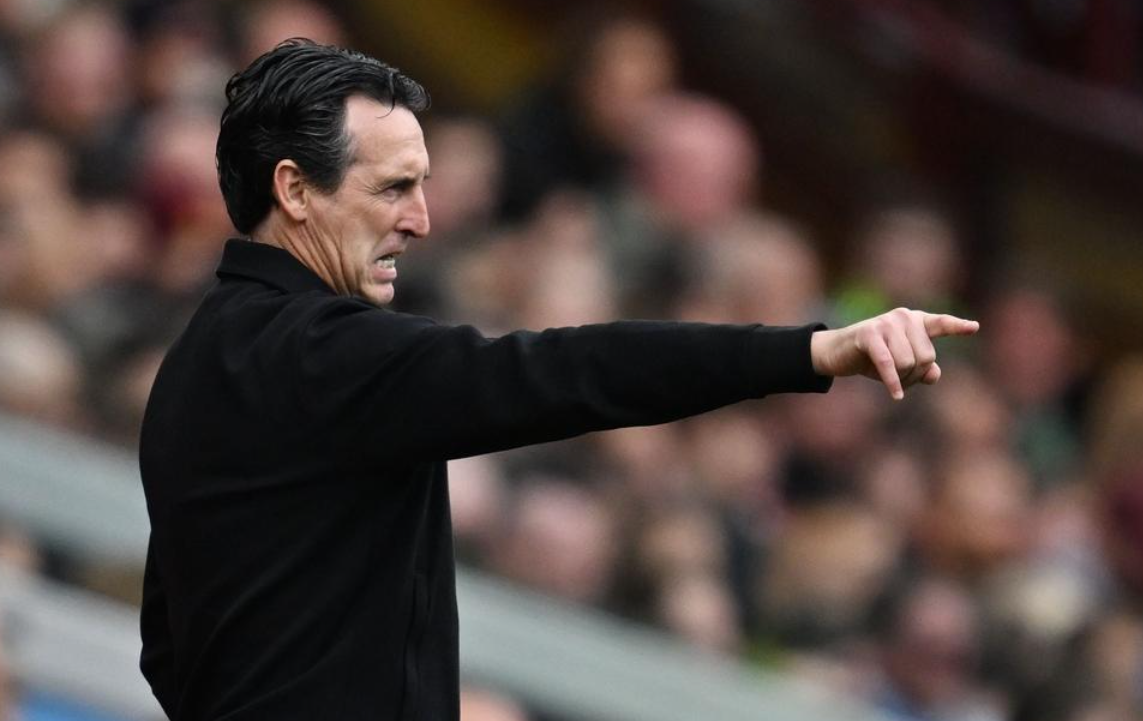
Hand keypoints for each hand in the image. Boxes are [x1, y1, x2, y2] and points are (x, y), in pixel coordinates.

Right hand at [810, 308, 979, 399]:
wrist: (837, 352)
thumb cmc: (873, 357)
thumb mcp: (900, 364)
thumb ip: (922, 368)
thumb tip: (934, 375)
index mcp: (915, 321)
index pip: (941, 324)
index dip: (957, 327)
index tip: (974, 327)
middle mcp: (903, 317)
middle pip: (926, 356)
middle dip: (915, 375)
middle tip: (900, 379)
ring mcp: (886, 323)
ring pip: (908, 362)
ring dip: (901, 379)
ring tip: (890, 379)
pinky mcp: (869, 334)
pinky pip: (889, 363)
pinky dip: (892, 382)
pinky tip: (896, 395)